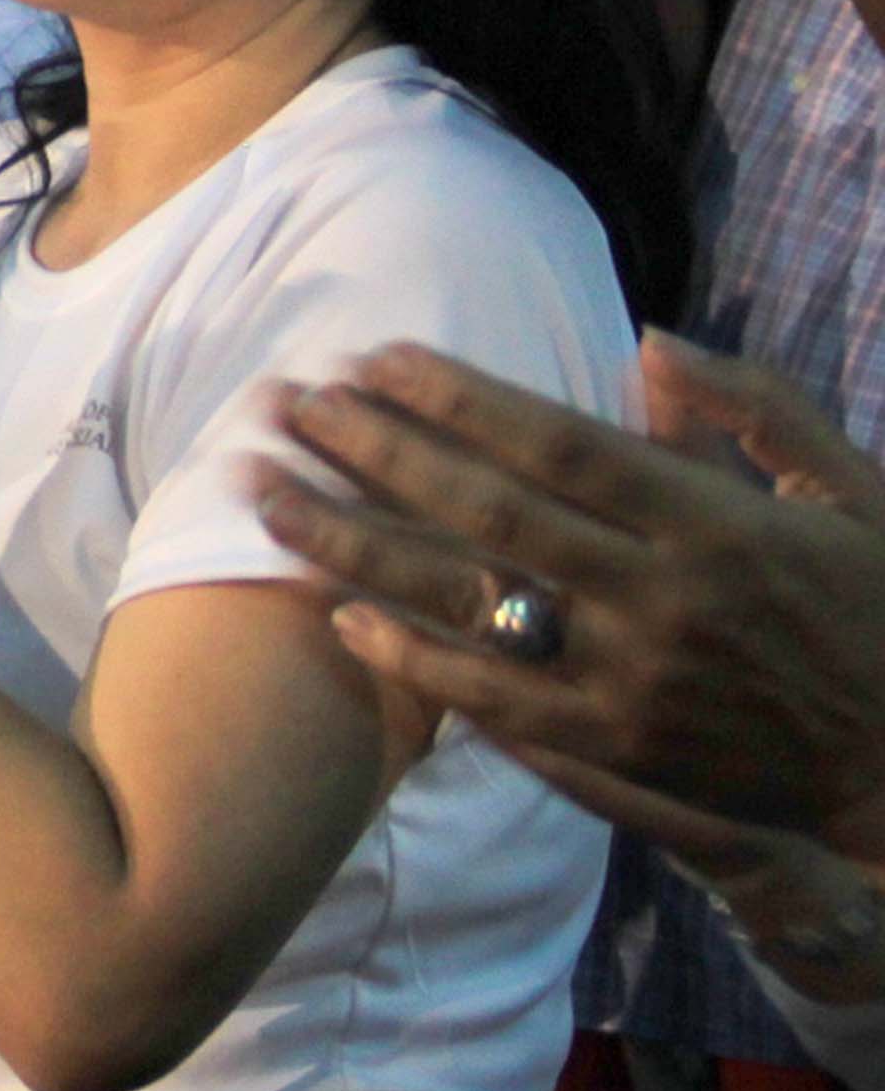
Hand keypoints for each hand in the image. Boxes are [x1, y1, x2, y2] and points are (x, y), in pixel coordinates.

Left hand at [261, 332, 884, 866]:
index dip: (458, 399)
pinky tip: (342, 617)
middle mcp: (664, 598)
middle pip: (489, 513)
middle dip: (376, 454)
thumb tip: (648, 341)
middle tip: (284, 406)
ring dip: (357, 545)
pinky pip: (496, 703)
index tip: (372, 358)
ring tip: (264, 497)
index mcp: (718, 522)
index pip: (560, 446)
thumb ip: (756, 409)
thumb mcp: (856, 490)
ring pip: (469, 602)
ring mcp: (634, 681)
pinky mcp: (619, 750)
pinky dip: (415, 660)